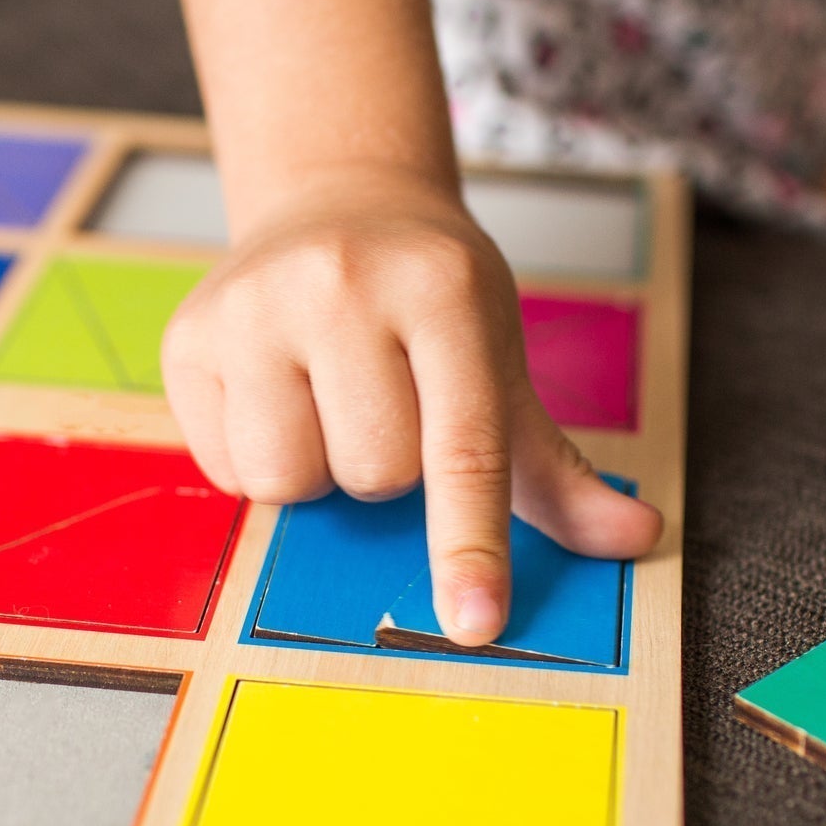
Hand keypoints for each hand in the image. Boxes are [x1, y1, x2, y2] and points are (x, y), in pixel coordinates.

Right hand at [161, 168, 662, 646]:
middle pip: (372, 475)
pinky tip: (275, 397)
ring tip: (327, 405)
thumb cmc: (431, 301)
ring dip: (316, 472)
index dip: (469, 544)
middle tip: (386, 403)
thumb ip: (554, 467)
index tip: (474, 621)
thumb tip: (636, 538)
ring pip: (289, 481)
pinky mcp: (190, 335)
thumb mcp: (502, 362)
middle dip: (386, 471)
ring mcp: (255, 304)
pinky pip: (228, 468)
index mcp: (442, 291)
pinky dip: (256, 459)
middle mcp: (342, 284)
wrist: (340, 204)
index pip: (461, 446)